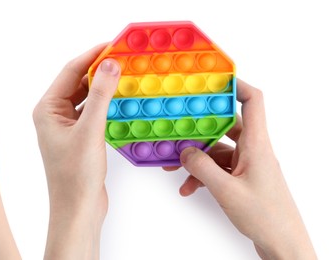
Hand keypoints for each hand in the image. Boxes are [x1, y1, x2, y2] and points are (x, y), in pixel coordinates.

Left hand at [32, 44, 117, 259]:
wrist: (78, 209)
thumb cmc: (75, 177)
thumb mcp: (90, 131)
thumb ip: (100, 96)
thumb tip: (109, 65)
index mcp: (47, 109)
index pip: (69, 71)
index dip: (92, 55)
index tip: (114, 44)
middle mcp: (53, 115)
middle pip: (78, 81)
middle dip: (101, 69)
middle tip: (126, 57)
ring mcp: (66, 126)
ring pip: (88, 96)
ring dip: (106, 86)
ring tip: (128, 74)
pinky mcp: (79, 137)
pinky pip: (94, 112)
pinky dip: (109, 104)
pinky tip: (125, 100)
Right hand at [170, 80, 315, 258]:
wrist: (282, 242)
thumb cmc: (266, 217)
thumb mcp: (225, 190)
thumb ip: (202, 167)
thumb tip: (185, 151)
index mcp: (257, 145)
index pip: (253, 101)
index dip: (234, 85)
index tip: (211, 79)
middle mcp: (254, 150)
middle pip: (227, 123)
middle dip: (199, 126)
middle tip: (178, 125)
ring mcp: (249, 165)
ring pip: (218, 148)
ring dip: (196, 156)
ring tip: (175, 165)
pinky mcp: (243, 179)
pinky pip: (218, 167)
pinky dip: (201, 174)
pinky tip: (189, 187)